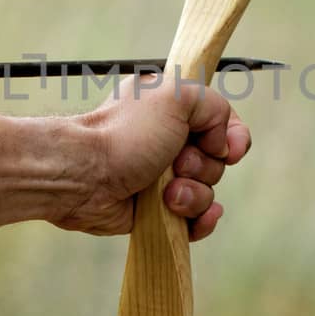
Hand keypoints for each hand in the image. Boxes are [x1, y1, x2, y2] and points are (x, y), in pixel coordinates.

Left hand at [54, 76, 250, 240]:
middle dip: (203, 167)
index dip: (232, 137)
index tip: (228, 149)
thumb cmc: (125, 134)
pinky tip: (190, 217)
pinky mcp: (157, 210)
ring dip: (194, 194)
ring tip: (166, 194)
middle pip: (216, 160)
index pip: (221, 122)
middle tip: (175, 164)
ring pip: (207, 191)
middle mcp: (169, 142)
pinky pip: (195, 219)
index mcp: (171, 109)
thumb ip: (214, 105)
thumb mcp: (176, 95)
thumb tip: (221, 142)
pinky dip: (198, 220)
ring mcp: (163, 178)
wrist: (83, 177)